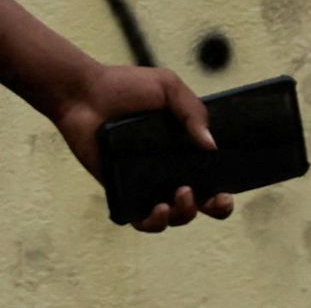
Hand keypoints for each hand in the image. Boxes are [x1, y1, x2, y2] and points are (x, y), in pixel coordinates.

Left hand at [49, 62, 237, 232]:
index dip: (224, 190)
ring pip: (174, 217)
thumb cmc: (124, 87)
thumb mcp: (167, 87)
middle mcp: (168, 170)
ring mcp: (146, 184)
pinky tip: (158, 209)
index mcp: (183, 148)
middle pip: (200, 203)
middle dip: (213, 208)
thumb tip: (212, 146)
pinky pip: (141, 221)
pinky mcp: (123, 193)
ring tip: (179, 194)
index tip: (226, 191)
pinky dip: (154, 223)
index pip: (212, 177)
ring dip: (184, 214)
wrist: (84, 94)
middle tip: (209, 198)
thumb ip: (193, 111)